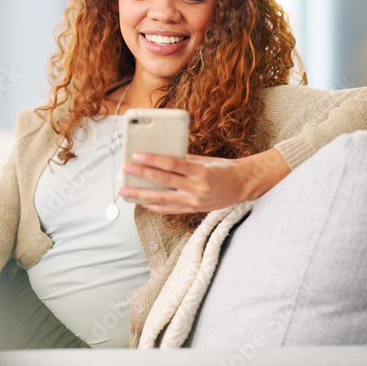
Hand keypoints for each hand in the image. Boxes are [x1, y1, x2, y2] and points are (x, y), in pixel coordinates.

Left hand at [119, 147, 290, 213]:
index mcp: (200, 171)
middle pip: (163, 182)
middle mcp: (196, 188)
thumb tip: (159, 157)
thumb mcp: (204, 161)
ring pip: (162, 199)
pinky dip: (154, 206)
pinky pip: (169, 209)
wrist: (242, 185)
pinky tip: (142, 202)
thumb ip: (183, 160)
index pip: (171, 165)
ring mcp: (194, 202)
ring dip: (141, 195)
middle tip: (124, 171)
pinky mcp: (193, 210)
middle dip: (141, 176)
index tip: (136, 155)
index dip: (152, 160)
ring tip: (125, 191)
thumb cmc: (222, 169)